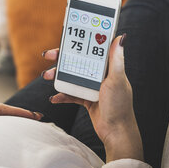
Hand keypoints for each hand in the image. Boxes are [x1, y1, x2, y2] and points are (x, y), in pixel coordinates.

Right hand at [43, 35, 142, 162]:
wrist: (116, 132)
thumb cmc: (119, 106)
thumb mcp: (117, 80)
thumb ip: (117, 59)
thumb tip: (122, 36)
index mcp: (108, 67)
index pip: (92, 49)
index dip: (80, 41)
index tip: (66, 35)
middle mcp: (100, 75)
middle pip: (78, 61)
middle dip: (62, 58)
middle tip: (48, 56)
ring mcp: (93, 87)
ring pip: (72, 77)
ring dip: (58, 76)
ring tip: (46, 76)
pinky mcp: (88, 100)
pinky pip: (72, 94)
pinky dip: (62, 95)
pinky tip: (53, 97)